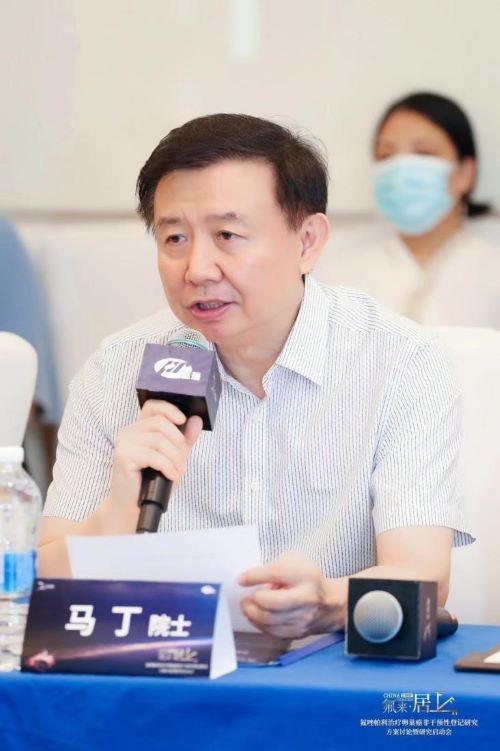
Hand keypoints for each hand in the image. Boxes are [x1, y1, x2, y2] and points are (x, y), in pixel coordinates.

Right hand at [104, 400, 202, 529]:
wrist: (135, 507)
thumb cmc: (153, 482)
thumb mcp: (174, 458)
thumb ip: (185, 439)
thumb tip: (197, 420)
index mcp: (139, 429)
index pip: (152, 406)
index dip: (169, 409)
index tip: (183, 420)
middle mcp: (129, 432)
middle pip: (160, 423)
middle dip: (178, 442)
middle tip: (184, 460)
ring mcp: (124, 444)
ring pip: (158, 440)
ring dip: (175, 457)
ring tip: (179, 471)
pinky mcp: (123, 457)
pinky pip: (152, 455)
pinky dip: (168, 466)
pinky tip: (172, 475)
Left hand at [239, 552, 341, 637]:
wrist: (329, 604)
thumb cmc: (307, 579)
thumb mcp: (294, 562)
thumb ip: (274, 567)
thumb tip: (250, 579)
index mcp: (305, 575)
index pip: (276, 574)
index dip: (254, 576)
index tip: (241, 579)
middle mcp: (306, 598)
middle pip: (272, 603)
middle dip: (254, 599)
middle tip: (246, 596)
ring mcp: (302, 619)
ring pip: (269, 620)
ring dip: (252, 612)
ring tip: (248, 604)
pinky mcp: (296, 633)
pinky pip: (271, 631)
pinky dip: (258, 623)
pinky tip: (256, 615)